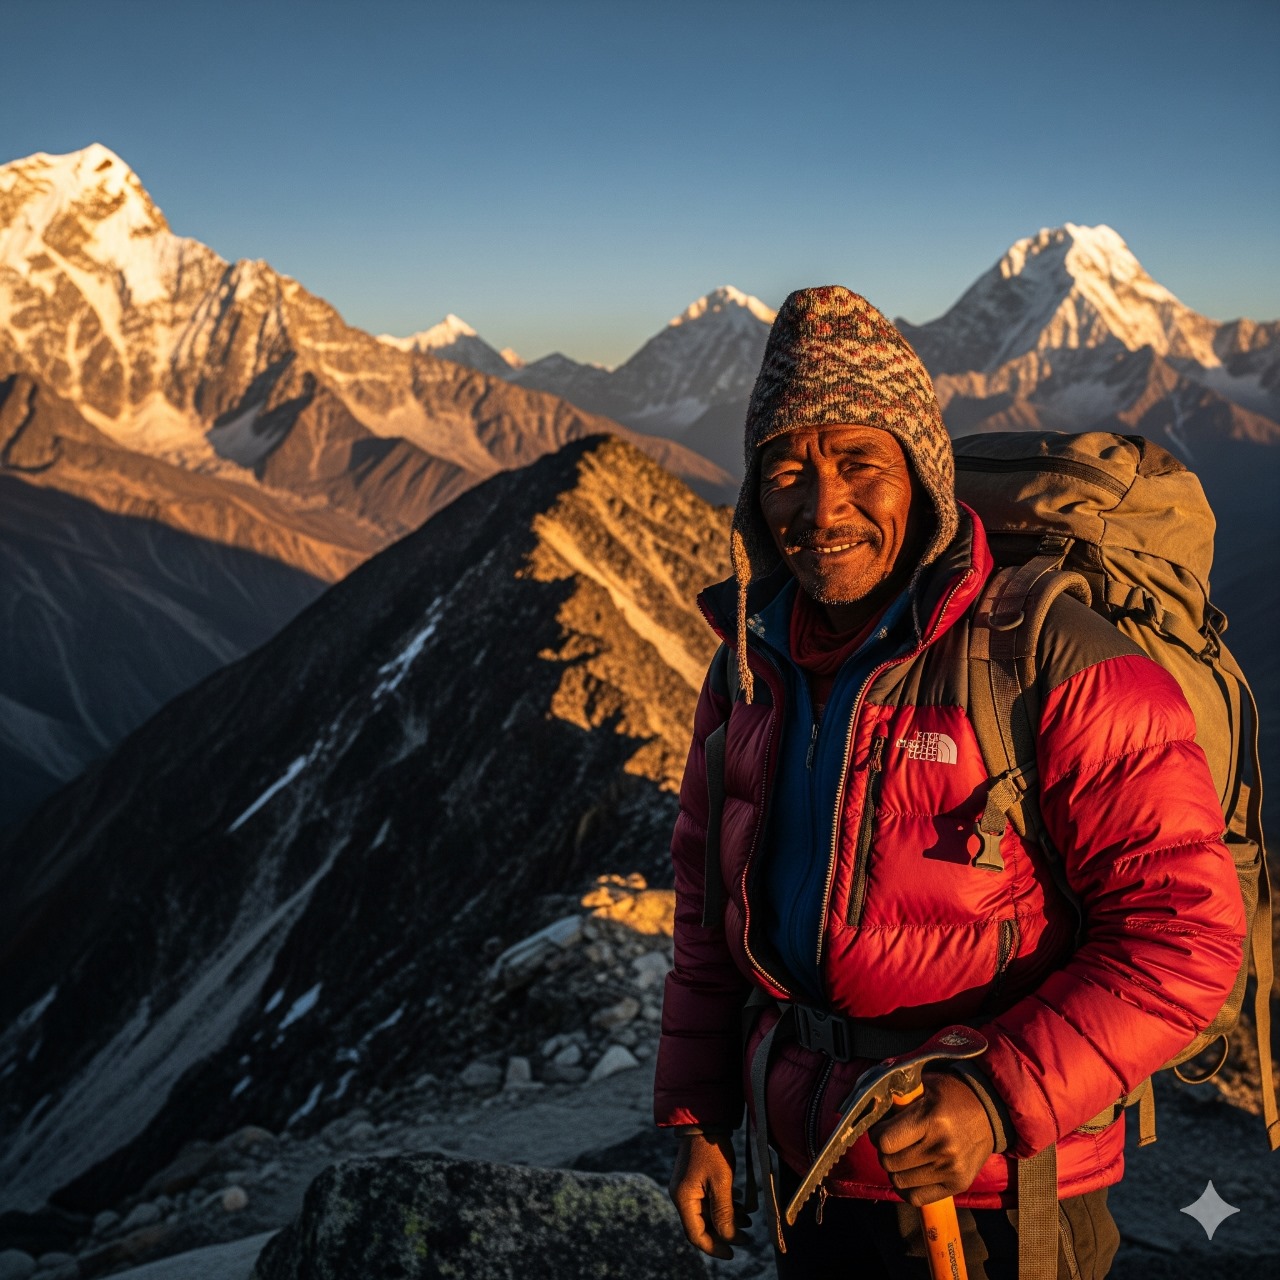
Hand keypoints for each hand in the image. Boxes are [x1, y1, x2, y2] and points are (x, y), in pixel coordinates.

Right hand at [668, 1131, 749, 1257]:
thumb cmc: (712, 1150)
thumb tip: (729, 1238)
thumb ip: (724, 1212)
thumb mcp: (722, 1182)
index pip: (696, 1234)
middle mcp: (681, 1196)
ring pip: (707, 1213)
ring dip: (726, 1219)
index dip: (714, 1247)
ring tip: (747, 1220)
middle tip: (747, 1237)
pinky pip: (707, 1201)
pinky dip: (723, 1206)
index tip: (732, 1253)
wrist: (705, 1120)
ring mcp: (687, 1187)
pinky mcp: (694, 1180)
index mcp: (684, 1199)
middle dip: (724, 1233)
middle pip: (701, 1226)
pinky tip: (739, 1204)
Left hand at [868, 1072, 994, 1205]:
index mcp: (931, 1119)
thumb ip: (898, 1099)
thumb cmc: (950, 1095)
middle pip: (889, 1163)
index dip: (877, 1135)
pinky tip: (910, 1173)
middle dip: (884, 1152)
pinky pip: (916, 1198)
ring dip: (895, 1170)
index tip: (881, 1128)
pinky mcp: (958, 1184)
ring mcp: (951, 1169)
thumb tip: (870, 1111)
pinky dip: (906, 1188)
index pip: (885, 1141)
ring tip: (903, 1155)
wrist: (990, 1111)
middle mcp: (942, 1147)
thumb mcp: (924, 1086)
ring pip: (899, 1181)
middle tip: (891, 1142)